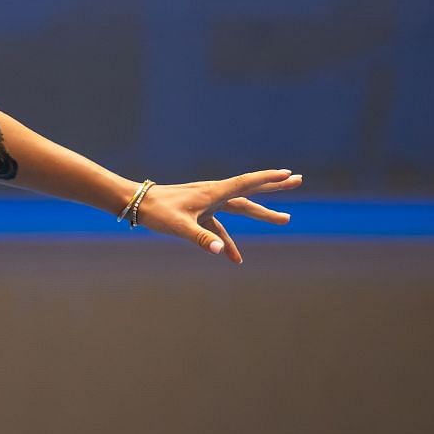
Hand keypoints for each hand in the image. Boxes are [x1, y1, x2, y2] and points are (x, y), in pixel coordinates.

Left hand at [132, 169, 301, 263]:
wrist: (136, 203)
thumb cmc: (156, 211)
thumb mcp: (179, 226)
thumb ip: (200, 238)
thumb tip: (220, 251)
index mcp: (213, 193)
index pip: (247, 183)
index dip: (269, 179)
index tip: (288, 174)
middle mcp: (213, 194)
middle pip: (250, 191)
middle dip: (274, 187)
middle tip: (297, 180)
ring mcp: (207, 204)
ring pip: (240, 207)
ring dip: (261, 212)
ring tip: (285, 218)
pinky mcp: (198, 214)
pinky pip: (220, 228)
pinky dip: (228, 241)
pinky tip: (234, 259)